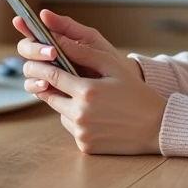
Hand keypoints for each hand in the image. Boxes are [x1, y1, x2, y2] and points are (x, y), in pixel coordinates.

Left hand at [13, 9, 163, 154]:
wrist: (156, 127)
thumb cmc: (137, 93)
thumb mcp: (113, 67)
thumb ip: (84, 53)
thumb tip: (58, 42)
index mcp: (87, 91)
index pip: (51, 75)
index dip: (39, 66)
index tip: (32, 60)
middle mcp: (80, 114)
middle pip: (49, 95)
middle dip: (49, 85)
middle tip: (55, 77)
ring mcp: (81, 132)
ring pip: (59, 112)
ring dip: (65, 102)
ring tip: (87, 97)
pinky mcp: (84, 145)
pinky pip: (71, 127)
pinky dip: (76, 119)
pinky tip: (96, 114)